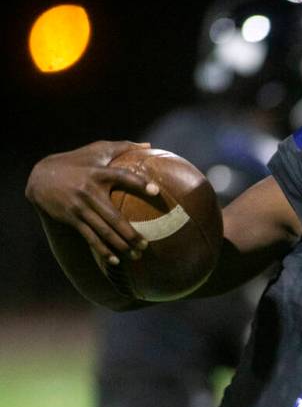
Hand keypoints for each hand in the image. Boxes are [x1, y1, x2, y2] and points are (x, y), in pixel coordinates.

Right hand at [25, 140, 159, 265]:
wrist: (41, 177)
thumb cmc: (77, 162)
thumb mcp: (96, 150)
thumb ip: (122, 147)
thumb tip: (149, 146)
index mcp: (99, 173)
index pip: (122, 177)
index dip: (138, 183)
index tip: (155, 191)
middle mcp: (89, 191)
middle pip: (114, 216)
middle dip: (131, 234)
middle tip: (147, 245)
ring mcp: (79, 206)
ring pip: (104, 231)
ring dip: (121, 245)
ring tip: (137, 255)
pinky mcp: (72, 217)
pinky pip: (90, 237)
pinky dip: (103, 250)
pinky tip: (116, 261)